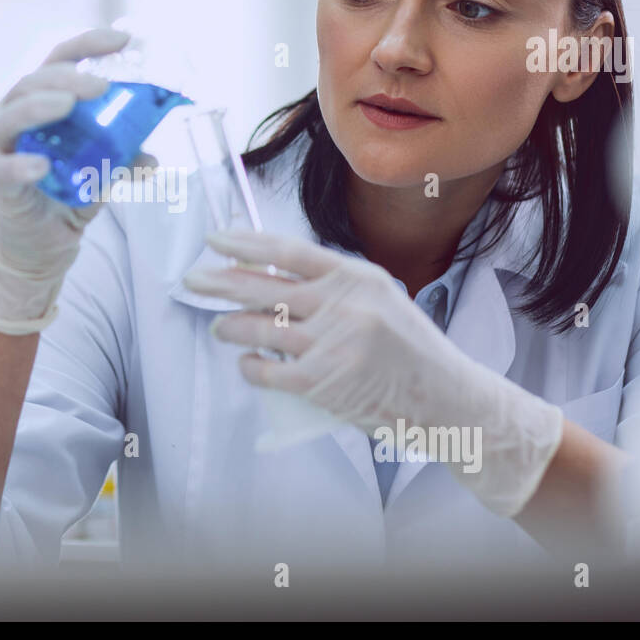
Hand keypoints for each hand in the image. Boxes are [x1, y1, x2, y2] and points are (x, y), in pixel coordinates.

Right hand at [0, 27, 145, 331]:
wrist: (42, 246)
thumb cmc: (66, 195)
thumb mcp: (103, 172)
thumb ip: (124, 159)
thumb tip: (153, 158)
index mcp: (41, 102)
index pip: (60, 60)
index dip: (88, 45)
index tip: (123, 39)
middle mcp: (15, 116)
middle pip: (34, 82)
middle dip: (67, 77)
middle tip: (101, 84)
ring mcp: (2, 147)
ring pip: (12, 115)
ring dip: (41, 105)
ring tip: (68, 104)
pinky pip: (6, 167)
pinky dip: (22, 164)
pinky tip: (42, 165)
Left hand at [181, 229, 563, 516]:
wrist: (446, 399)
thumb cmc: (410, 350)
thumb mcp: (379, 300)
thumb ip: (333, 288)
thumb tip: (272, 277)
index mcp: (355, 277)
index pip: (288, 251)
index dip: (245, 244)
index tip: (216, 240)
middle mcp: (341, 304)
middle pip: (262, 286)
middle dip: (219, 282)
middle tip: (192, 280)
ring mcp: (330, 343)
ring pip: (258, 328)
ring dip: (230, 327)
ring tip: (220, 326)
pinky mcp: (322, 382)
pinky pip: (267, 370)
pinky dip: (250, 366)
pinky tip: (247, 364)